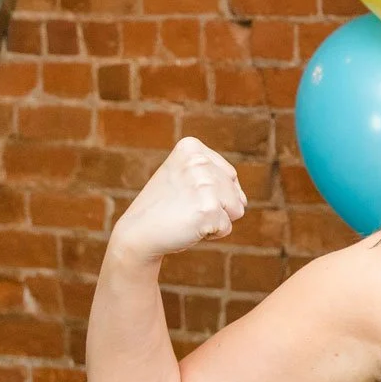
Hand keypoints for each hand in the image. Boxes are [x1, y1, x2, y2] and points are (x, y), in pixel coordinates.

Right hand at [108, 137, 246, 266]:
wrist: (137, 233)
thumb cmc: (164, 207)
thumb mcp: (184, 177)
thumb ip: (215, 176)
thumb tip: (243, 201)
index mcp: (191, 147)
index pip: (229, 176)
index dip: (211, 193)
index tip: (183, 194)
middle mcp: (199, 161)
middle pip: (236, 193)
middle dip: (215, 207)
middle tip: (183, 208)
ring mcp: (204, 184)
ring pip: (236, 210)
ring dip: (215, 219)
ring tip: (188, 216)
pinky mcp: (209, 208)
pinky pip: (226, 227)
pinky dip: (211, 234)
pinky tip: (187, 227)